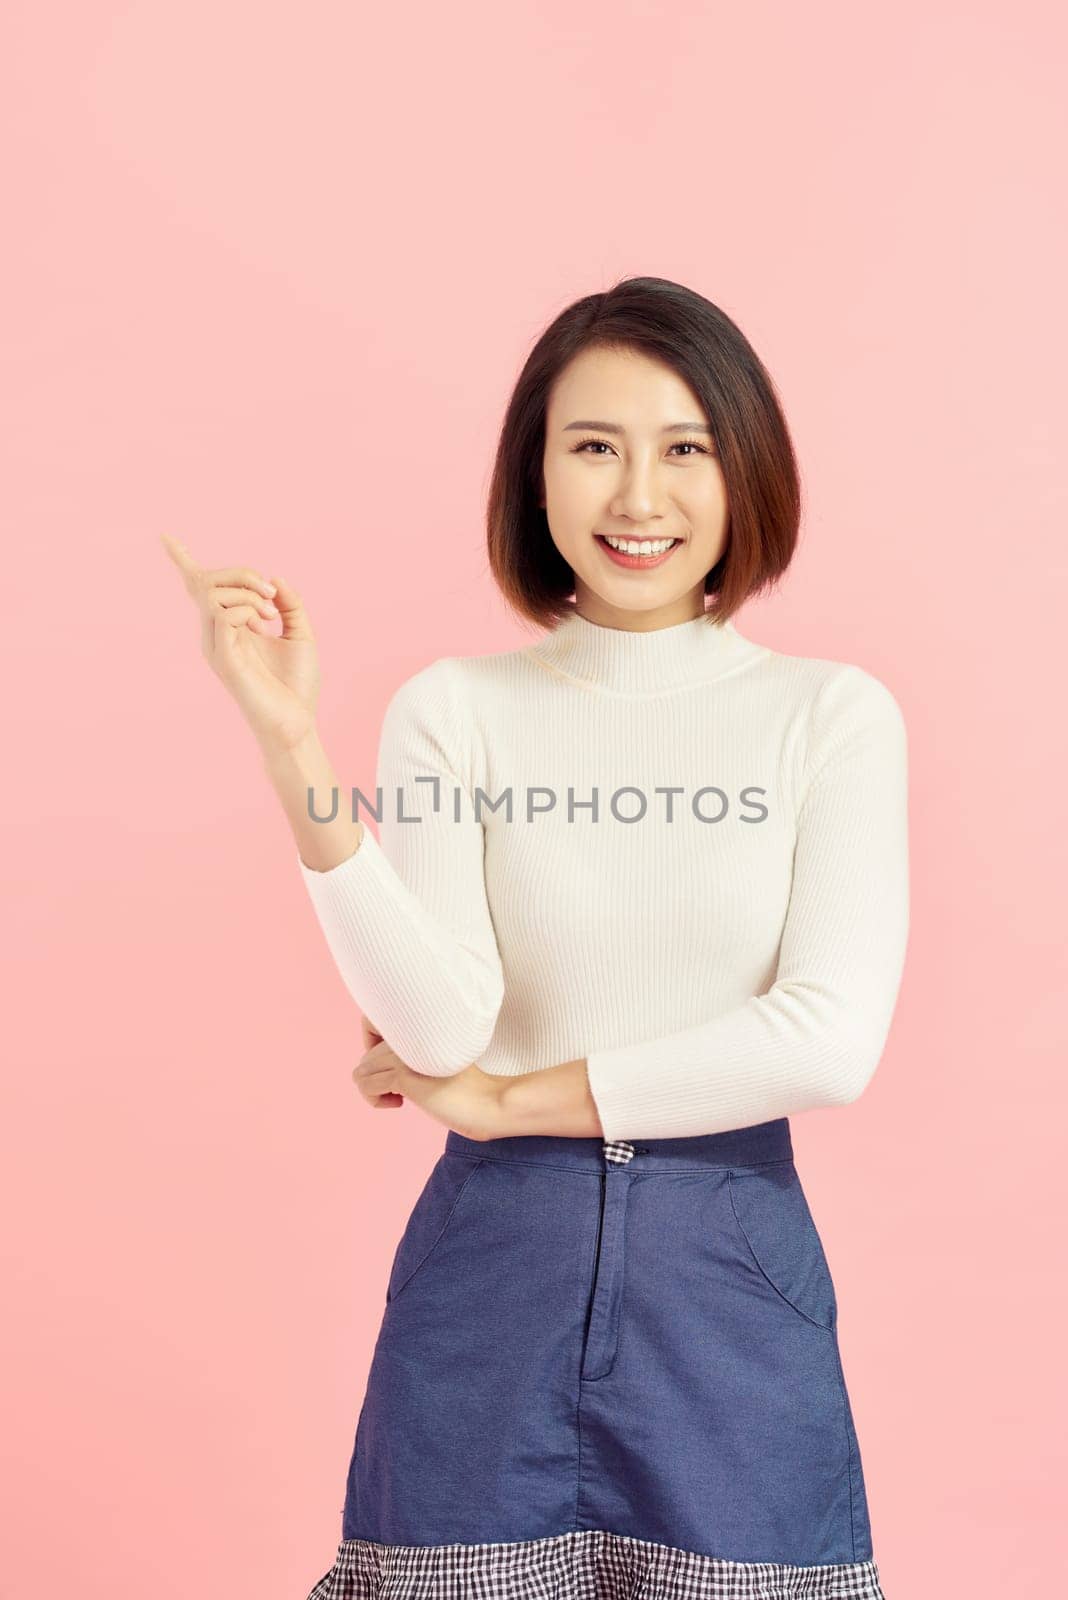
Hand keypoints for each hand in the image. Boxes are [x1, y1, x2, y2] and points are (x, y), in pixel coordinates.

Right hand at [161, 534, 320, 752]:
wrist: (298, 722)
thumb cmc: (297, 684)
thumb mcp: (301, 633)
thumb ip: (289, 604)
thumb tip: (275, 578)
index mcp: (232, 625)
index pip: (199, 589)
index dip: (181, 560)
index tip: (166, 536)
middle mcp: (217, 633)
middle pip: (207, 580)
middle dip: (242, 573)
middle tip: (272, 594)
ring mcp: (217, 645)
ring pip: (213, 594)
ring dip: (247, 592)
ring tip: (271, 613)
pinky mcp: (223, 659)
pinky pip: (223, 615)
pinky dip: (246, 609)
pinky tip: (263, 625)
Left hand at [352, 1031, 506, 1141]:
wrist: (490, 1103)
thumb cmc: (465, 1088)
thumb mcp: (432, 1061)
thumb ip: (408, 1052)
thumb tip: (368, 1066)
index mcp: (419, 1024)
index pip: (371, 1027)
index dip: (375, 1055)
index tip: (395, 1074)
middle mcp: (409, 1032)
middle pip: (367, 1057)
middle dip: (378, 1079)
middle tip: (402, 1092)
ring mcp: (404, 1052)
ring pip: (361, 1072)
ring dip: (374, 1091)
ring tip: (400, 1098)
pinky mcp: (403, 1075)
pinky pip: (366, 1087)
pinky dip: (375, 1100)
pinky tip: (400, 1103)